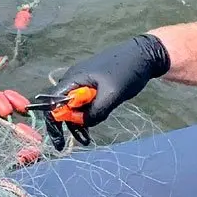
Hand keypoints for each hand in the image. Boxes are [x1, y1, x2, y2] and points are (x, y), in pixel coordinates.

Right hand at [39, 34, 170, 149]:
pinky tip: (95, 121)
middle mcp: (74, 80)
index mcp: (73, 78)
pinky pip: (84, 103)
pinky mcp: (93, 85)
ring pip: (74, 106)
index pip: (52, 102)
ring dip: (79, 122)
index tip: (60, 141)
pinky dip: (87, 115)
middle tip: (83, 141)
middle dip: (69, 125)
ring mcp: (83, 82)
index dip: (54, 123)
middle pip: (61, 106)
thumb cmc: (127, 71)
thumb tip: (83, 124)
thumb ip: (95, 112)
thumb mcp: (112, 94)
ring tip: (89, 138)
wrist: (144, 55)